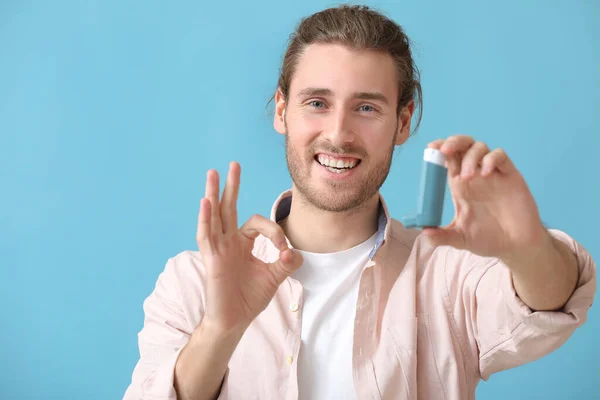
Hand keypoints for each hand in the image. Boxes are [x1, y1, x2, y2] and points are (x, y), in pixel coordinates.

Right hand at [197, 162, 302, 332]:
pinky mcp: (211, 259)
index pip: (258, 223)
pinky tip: (206, 202)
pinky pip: (206, 236)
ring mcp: (218, 249)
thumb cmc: (249, 298)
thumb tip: (294, 253)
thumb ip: (286, 263)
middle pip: (228, 208)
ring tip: (213, 173)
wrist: (234, 321)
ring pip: (214, 216)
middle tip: (233, 164)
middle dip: (231, 186)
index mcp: (242, 243)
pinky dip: (205, 219)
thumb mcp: (274, 277)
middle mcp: (228, 241)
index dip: (275, 232)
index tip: (285, 252)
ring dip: (214, 194)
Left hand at [422, 135, 549, 259]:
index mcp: (460, 186)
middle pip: (463, 146)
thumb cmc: (488, 240)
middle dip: (453, 142)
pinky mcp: (510, 176)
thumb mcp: (459, 239)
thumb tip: (424, 231)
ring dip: (470, 156)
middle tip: (444, 150)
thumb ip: (441, 236)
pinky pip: (501, 156)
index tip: (431, 148)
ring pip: (481, 147)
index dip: (440, 149)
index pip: (448, 159)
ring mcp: (493, 174)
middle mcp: (475, 176)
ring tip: (466, 177)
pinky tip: (486, 174)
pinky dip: (491, 159)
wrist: (516, 247)